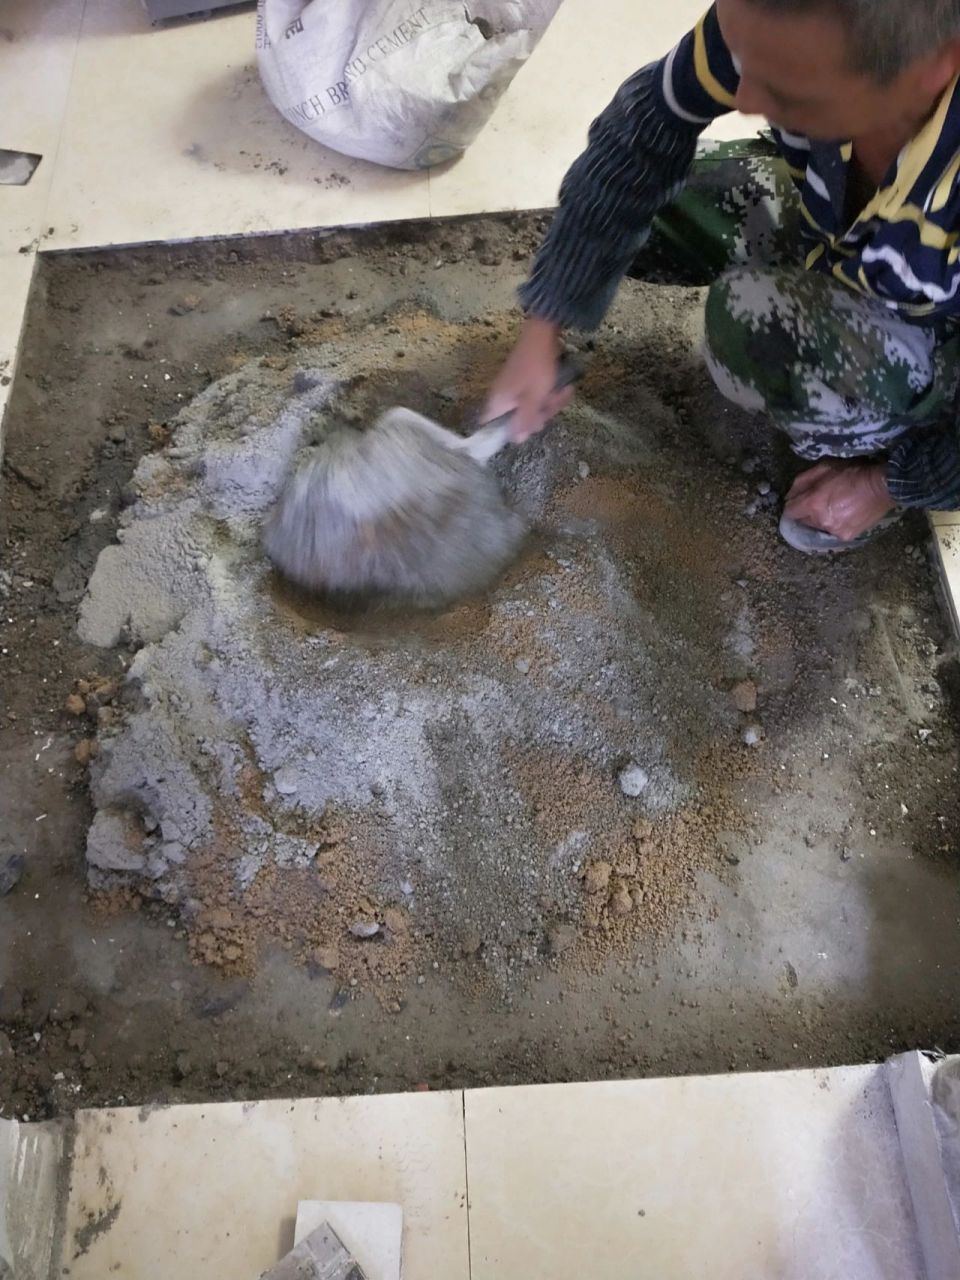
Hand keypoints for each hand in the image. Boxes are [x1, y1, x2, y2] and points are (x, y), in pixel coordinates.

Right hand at [483, 316, 574, 440]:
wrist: (543, 333)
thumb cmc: (537, 367)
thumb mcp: (534, 398)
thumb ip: (524, 421)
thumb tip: (515, 441)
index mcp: (498, 402)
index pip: (491, 427)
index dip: (507, 434)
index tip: (528, 430)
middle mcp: (502, 396)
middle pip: (519, 420)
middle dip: (541, 414)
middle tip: (552, 403)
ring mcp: (515, 387)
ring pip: (533, 407)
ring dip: (551, 402)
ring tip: (562, 391)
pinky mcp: (526, 380)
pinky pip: (538, 395)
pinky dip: (551, 392)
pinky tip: (563, 386)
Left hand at [784, 460, 895, 541]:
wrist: (882, 486)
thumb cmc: (853, 473)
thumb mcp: (824, 468)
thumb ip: (802, 482)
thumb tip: (789, 496)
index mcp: (813, 503)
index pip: (790, 512)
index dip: (793, 505)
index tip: (799, 500)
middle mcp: (820, 521)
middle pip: (803, 520)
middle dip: (807, 511)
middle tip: (820, 501)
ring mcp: (833, 530)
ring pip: (817, 527)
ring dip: (820, 518)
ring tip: (834, 507)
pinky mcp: (845, 536)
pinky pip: (832, 531)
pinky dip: (834, 524)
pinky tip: (843, 514)